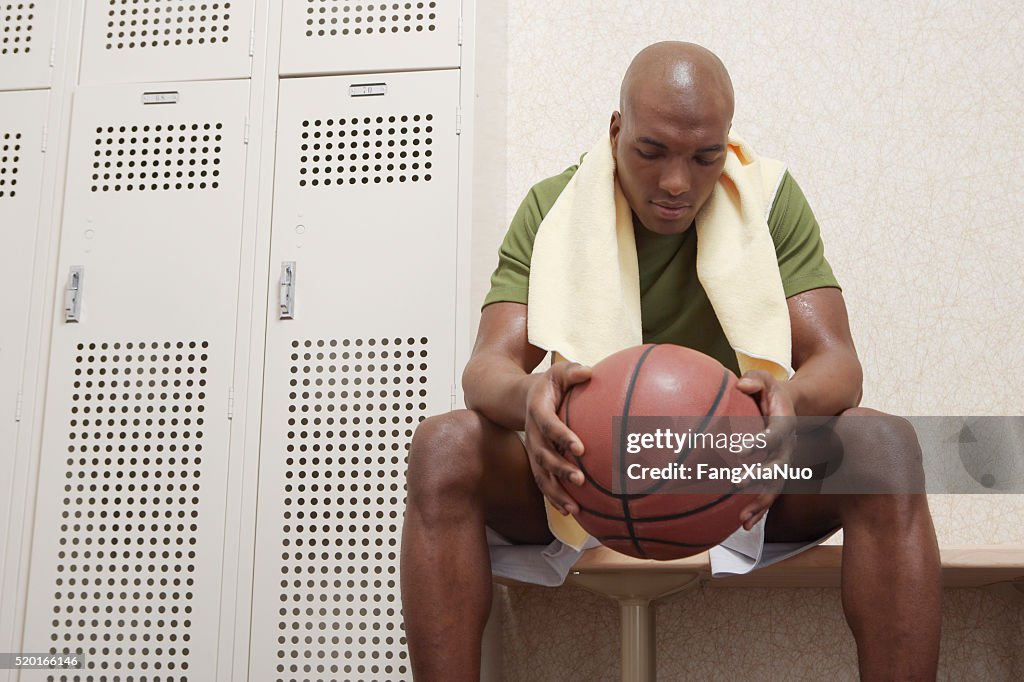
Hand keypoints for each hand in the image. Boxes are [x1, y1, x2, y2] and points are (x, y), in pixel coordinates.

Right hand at [523, 361, 592, 515]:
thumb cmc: (548, 384)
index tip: (580, 448)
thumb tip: (590, 372)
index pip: (549, 425)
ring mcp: (533, 450)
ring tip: (573, 508)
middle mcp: (532, 433)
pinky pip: (544, 482)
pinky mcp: (537, 462)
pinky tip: (570, 512)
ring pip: (541, 474)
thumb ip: (573, 371)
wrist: (520, 398)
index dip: (562, 436)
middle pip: (543, 455)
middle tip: (579, 480)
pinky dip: (554, 498)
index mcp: (538, 410)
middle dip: (560, 469)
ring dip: (556, 492)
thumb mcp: (558, 372)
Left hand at [735, 370, 796, 530]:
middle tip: (736, 482)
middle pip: (777, 467)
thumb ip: (755, 379)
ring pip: (775, 488)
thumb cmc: (770, 391)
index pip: (774, 435)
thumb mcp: (765, 378)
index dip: (760, 443)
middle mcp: (788, 448)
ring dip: (760, 504)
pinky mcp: (776, 474)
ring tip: (742, 519)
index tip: (739, 450)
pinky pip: (769, 495)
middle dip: (758, 477)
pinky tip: (743, 525)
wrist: (791, 406)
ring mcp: (783, 463)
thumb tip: (740, 384)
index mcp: (785, 424)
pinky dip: (758, 511)